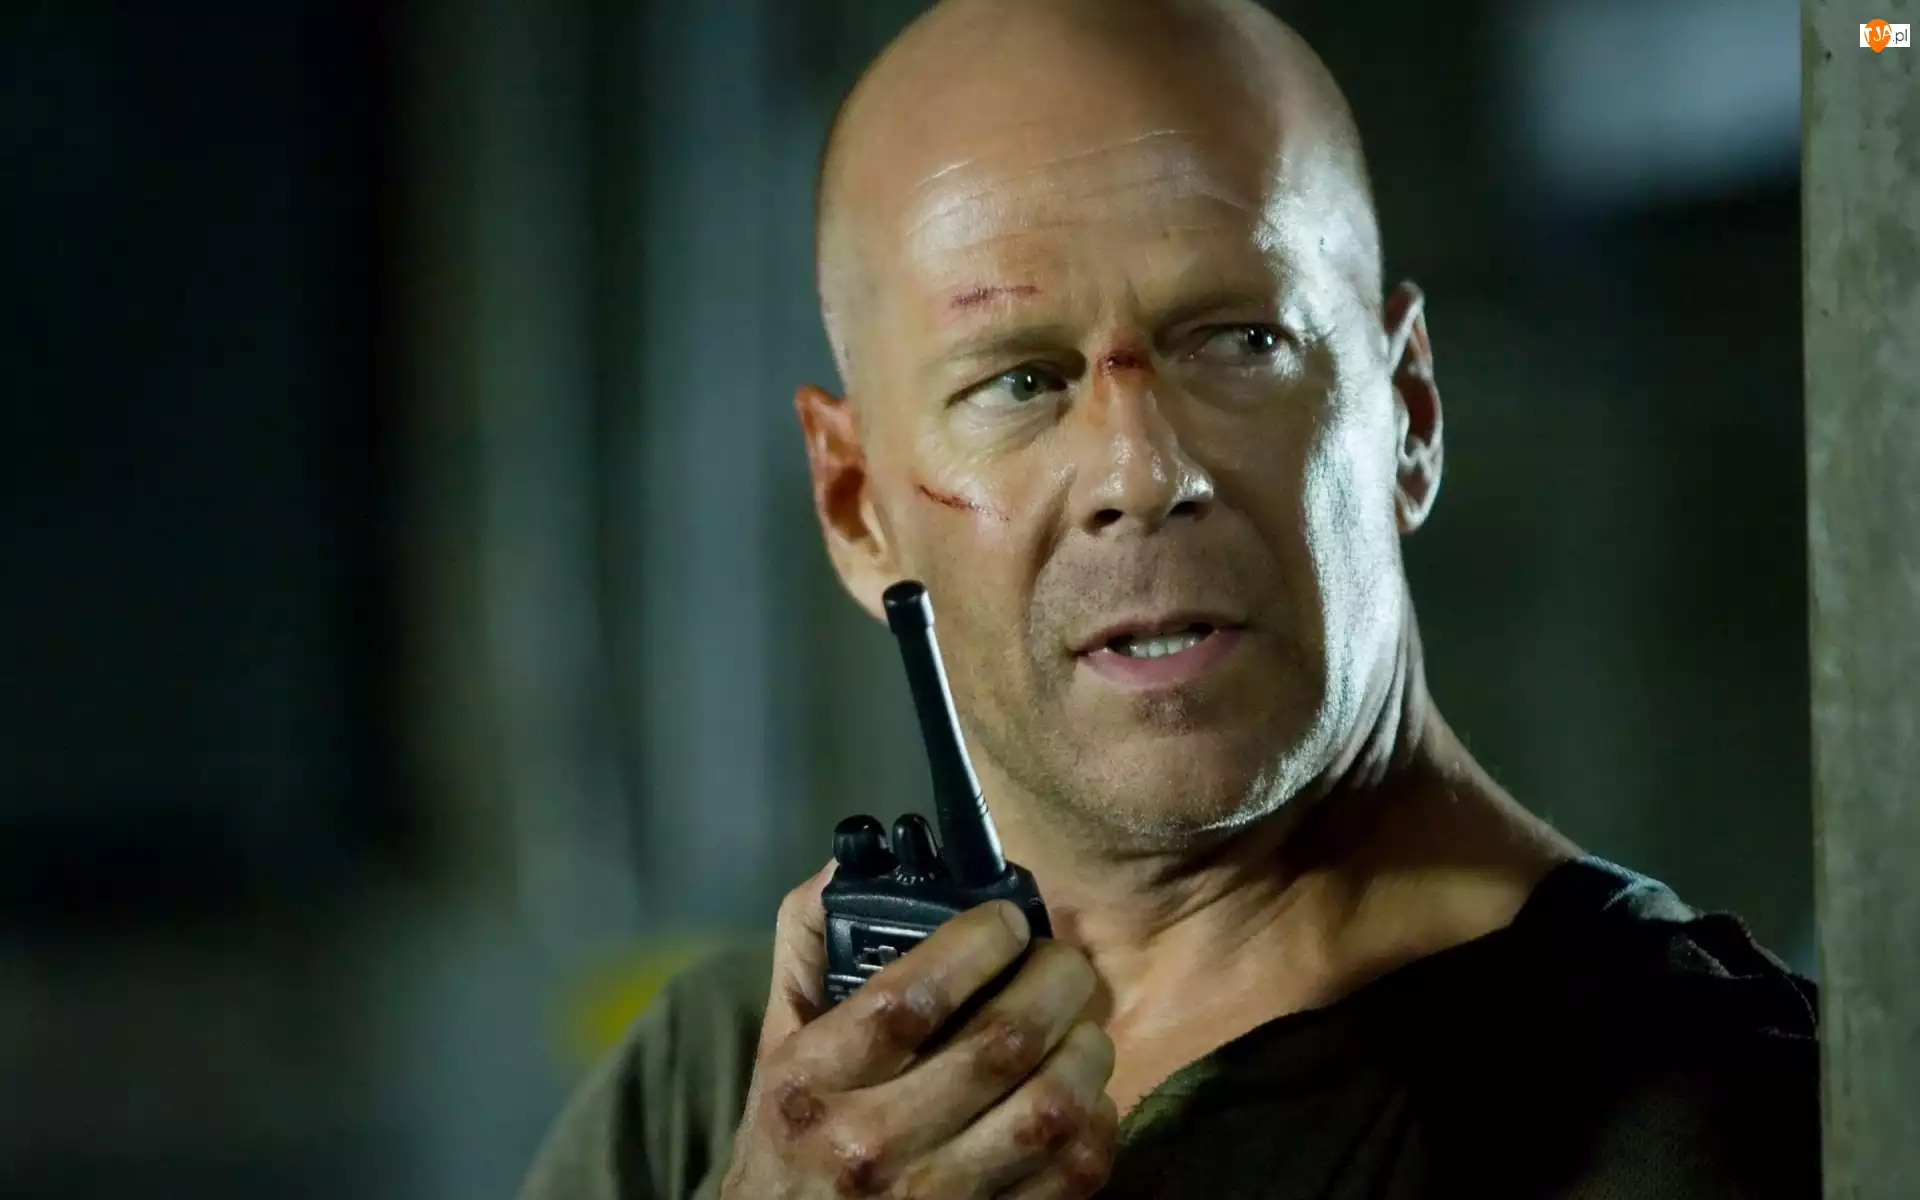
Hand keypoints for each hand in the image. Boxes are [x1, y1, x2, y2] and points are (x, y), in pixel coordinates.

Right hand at [719, 863, 1115, 1198]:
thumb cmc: (790, 1132)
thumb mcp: (775, 1040)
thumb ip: (808, 945)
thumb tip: (848, 862)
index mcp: (812, 1080)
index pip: (909, 999)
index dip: (977, 943)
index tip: (1006, 921)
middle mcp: (868, 1147)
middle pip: (1000, 1045)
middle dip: (1055, 982)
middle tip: (1062, 962)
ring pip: (1048, 1108)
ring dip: (1085, 1050)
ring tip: (1080, 1025)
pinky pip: (1072, 1174)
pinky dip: (1096, 1124)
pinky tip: (1082, 1096)